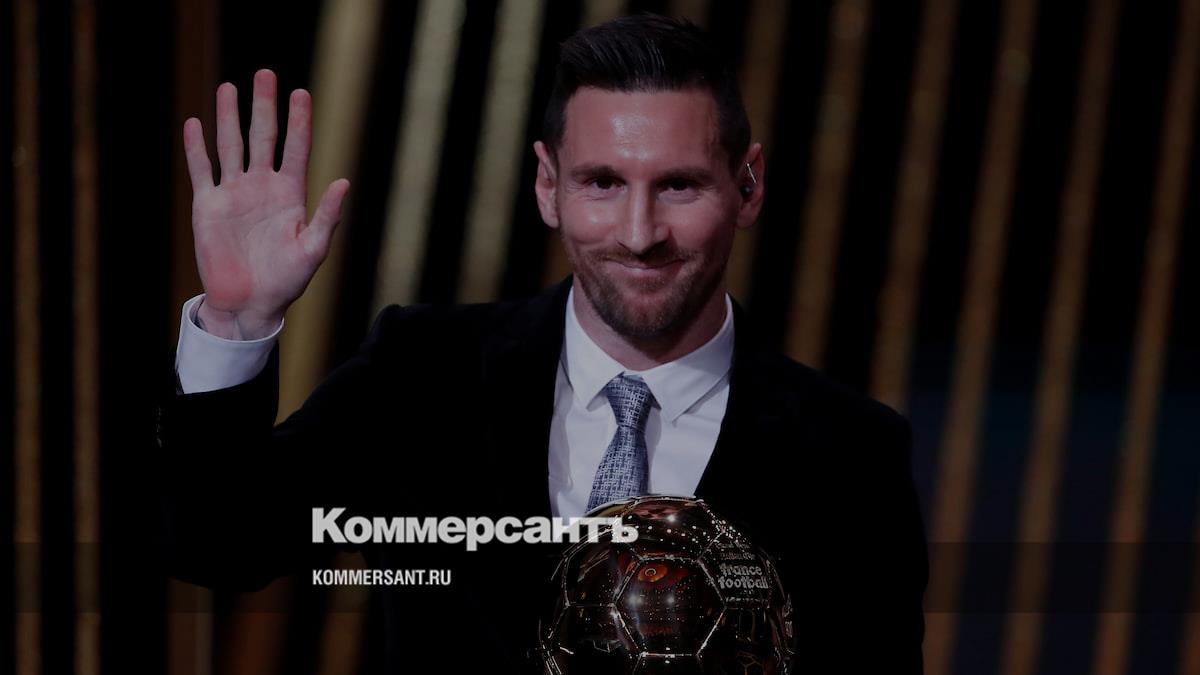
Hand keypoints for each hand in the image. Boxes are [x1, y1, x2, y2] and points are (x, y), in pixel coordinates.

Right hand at [182, 69, 348, 339]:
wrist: (250, 303)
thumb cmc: (287, 281)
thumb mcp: (313, 250)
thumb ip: (326, 216)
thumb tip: (344, 182)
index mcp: (290, 194)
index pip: (296, 148)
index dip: (298, 121)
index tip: (301, 93)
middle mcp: (262, 187)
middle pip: (263, 137)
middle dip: (264, 106)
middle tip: (266, 74)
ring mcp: (234, 193)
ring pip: (231, 145)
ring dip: (229, 117)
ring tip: (229, 87)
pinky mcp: (208, 205)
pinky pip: (202, 170)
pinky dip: (197, 148)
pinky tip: (195, 123)